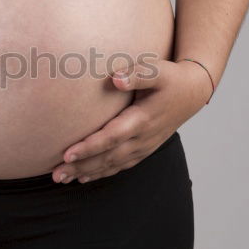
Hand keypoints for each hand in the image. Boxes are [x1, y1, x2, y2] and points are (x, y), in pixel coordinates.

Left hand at [51, 58, 211, 182]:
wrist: (193, 92)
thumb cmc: (171, 78)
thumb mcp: (158, 70)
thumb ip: (137, 74)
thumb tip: (115, 78)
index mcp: (143, 119)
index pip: (112, 137)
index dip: (90, 147)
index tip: (68, 154)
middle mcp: (143, 138)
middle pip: (108, 157)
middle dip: (81, 167)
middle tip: (56, 174)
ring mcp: (144, 146)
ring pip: (112, 165)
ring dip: (87, 173)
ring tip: (61, 179)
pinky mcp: (144, 149)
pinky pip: (121, 165)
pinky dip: (102, 173)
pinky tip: (83, 177)